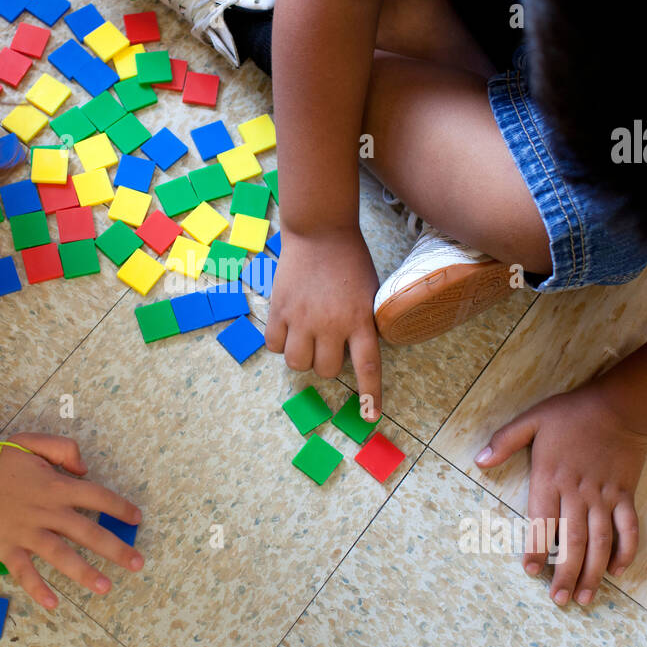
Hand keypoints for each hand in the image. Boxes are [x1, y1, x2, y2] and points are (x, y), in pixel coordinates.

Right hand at [0, 433, 142, 610]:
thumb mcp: (34, 442)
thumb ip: (64, 450)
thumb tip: (85, 470)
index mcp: (57, 485)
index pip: (98, 497)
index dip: (120, 507)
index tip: (136, 519)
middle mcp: (47, 511)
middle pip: (89, 532)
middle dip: (116, 549)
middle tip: (138, 564)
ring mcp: (28, 532)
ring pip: (61, 555)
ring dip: (84, 573)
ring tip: (105, 587)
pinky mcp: (7, 548)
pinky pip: (25, 572)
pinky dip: (37, 589)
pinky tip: (53, 605)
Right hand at [266, 227, 383, 414]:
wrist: (320, 232)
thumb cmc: (350, 262)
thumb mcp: (370, 293)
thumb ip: (365, 324)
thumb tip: (358, 353)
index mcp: (360, 320)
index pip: (368, 367)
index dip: (370, 394)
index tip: (370, 414)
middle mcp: (331, 324)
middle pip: (327, 371)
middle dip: (328, 364)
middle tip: (328, 345)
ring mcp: (302, 318)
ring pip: (299, 364)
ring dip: (304, 358)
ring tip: (307, 341)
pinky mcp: (280, 309)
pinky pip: (275, 345)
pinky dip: (282, 344)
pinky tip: (289, 329)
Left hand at [475, 387, 646, 606]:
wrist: (619, 405)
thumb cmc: (571, 413)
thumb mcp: (532, 420)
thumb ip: (505, 440)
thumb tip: (479, 460)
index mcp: (551, 477)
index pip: (541, 521)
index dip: (535, 548)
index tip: (530, 571)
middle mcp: (578, 492)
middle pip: (572, 540)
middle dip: (564, 572)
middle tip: (558, 600)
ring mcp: (604, 496)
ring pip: (600, 541)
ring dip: (593, 572)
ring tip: (584, 597)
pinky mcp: (626, 495)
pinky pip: (628, 528)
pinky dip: (626, 551)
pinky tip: (618, 571)